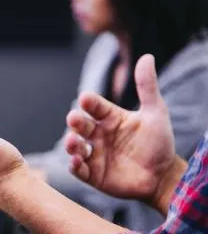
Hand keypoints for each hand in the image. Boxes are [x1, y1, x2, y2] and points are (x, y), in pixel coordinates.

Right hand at [65, 54, 179, 206]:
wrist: (163, 176)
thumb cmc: (158, 143)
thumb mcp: (155, 113)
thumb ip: (147, 87)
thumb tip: (146, 57)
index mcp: (110, 118)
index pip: (95, 106)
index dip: (90, 102)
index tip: (85, 98)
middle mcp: (98, 135)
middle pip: (81, 125)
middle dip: (75, 121)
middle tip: (74, 118)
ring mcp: (94, 154)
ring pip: (75, 146)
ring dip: (71, 143)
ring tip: (73, 141)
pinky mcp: (92, 174)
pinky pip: (78, 169)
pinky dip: (74, 165)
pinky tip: (76, 160)